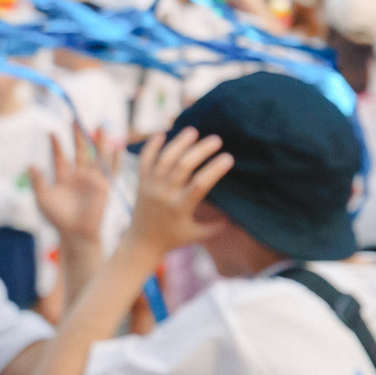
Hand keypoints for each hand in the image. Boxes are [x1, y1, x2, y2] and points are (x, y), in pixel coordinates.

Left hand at [31, 128, 111, 241]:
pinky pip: (111, 170)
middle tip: (75, 119)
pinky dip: (115, 159)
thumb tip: (31, 164)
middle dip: (78, 135)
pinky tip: (117, 148)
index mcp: (63, 176)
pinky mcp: (104, 185)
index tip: (51, 131)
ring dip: (98, 142)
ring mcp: (92, 179)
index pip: (60, 156)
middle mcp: (78, 174)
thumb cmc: (58, 218)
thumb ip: (39, 181)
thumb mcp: (43, 198)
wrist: (76, 232)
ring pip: (96, 156)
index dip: (56, 144)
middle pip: (79, 150)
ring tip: (100, 126)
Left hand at [124, 128, 234, 254]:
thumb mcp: (197, 235)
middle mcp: (164, 194)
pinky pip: (145, 160)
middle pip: (183, 166)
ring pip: (164, 159)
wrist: (140, 243)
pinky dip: (152, 146)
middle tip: (216, 140)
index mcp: (180, 207)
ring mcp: (151, 187)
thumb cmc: (172, 239)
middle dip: (201, 150)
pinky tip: (163, 134)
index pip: (200, 184)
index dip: (215, 169)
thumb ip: (215, 226)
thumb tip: (234, 215)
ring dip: (179, 143)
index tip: (229, 158)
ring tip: (193, 131)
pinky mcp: (141, 183)